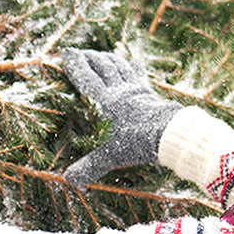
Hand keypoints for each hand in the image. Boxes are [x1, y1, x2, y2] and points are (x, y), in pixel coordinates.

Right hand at [61, 49, 179, 187]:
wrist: (167, 135)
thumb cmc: (135, 144)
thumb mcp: (108, 158)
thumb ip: (88, 168)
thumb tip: (68, 181)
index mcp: (104, 102)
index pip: (86, 78)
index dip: (75, 64)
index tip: (66, 52)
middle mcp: (118, 91)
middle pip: (102, 66)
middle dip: (90, 57)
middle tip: (81, 53)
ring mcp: (135, 89)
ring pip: (119, 66)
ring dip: (109, 58)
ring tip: (102, 55)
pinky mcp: (149, 92)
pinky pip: (139, 75)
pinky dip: (134, 66)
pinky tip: (135, 60)